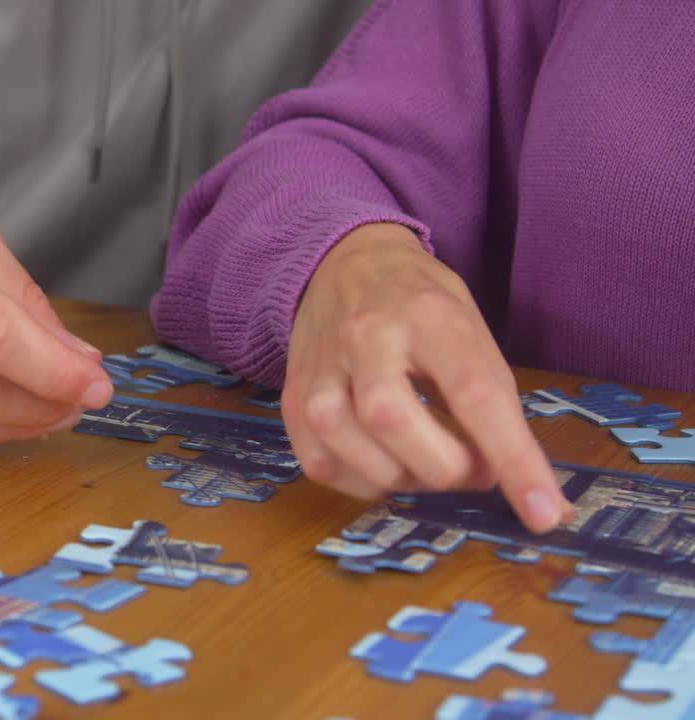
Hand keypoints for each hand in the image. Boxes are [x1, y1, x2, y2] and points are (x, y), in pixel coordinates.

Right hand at [280, 223, 574, 532]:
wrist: (345, 265)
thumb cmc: (420, 305)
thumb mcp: (470, 330)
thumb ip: (488, 398)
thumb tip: (518, 484)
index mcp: (429, 315)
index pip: (475, 393)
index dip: (512, 459)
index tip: (544, 512)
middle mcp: (366, 336)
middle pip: (393, 420)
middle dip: (446, 469)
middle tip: (472, 470)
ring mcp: (321, 367)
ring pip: (348, 447)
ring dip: (402, 479)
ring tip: (426, 465)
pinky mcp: (293, 396)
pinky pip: (320, 464)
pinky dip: (362, 483)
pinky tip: (385, 466)